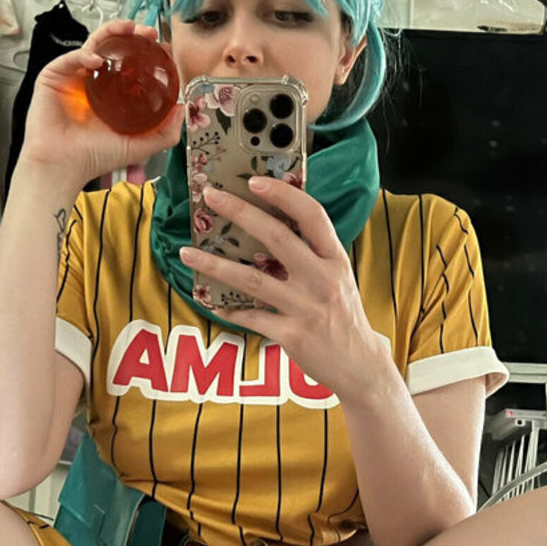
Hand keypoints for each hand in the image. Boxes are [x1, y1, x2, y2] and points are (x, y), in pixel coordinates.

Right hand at [18, 19, 184, 195]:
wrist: (64, 166)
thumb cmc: (94, 158)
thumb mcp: (139, 146)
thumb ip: (164, 132)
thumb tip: (182, 109)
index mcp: (110, 95)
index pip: (129, 65)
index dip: (145, 53)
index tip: (161, 47)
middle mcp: (92, 83)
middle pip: (111, 49)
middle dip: (130, 34)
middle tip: (147, 33)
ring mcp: (73, 78)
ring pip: (92, 45)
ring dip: (110, 32)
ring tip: (127, 29)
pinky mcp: (53, 77)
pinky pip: (70, 57)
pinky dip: (85, 54)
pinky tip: (97, 60)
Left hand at [178, 178, 383, 402]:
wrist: (359, 365)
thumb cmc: (343, 315)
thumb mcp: (339, 277)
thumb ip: (313, 253)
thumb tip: (271, 224)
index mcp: (335, 259)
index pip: (312, 215)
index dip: (283, 195)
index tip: (255, 181)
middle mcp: (323, 280)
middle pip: (277, 237)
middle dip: (240, 213)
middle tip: (210, 197)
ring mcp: (306, 309)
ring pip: (252, 280)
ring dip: (215, 264)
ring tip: (187, 253)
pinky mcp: (292, 336)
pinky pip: (252, 318)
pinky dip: (229, 310)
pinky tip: (211, 302)